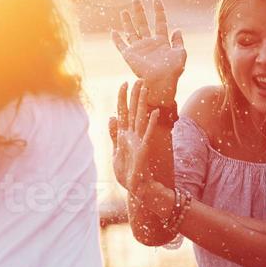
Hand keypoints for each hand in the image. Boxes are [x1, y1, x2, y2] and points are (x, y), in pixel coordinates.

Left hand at [108, 81, 165, 196]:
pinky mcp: (144, 149)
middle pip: (133, 110)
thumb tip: (111, 118)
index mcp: (124, 135)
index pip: (123, 112)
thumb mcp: (116, 151)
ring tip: (145, 88)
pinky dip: (150, 124)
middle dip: (135, 95)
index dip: (122, 98)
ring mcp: (139, 141)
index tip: (123, 83)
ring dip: (143, 103)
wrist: (135, 188)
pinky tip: (154, 113)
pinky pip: (147, 134)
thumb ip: (114, 134)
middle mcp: (132, 135)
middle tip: (139, 78)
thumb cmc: (126, 172)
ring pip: (140, 117)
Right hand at [111, 0, 185, 87]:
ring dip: (127, 21)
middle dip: (139, 11)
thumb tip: (177, 29)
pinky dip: (116, 39)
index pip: (159, 22)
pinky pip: (121, 45)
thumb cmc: (173, 70)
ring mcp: (138, 49)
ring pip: (131, 31)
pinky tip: (113, 31)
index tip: (156, 0)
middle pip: (143, 23)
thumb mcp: (180, 53)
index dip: (158, 11)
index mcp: (162, 42)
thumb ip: (178, 41)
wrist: (161, 83)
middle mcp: (149, 43)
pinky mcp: (129, 55)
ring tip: (124, 10)